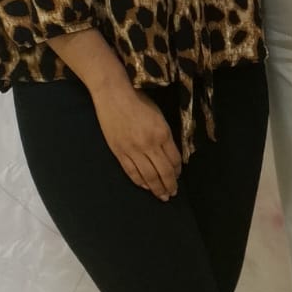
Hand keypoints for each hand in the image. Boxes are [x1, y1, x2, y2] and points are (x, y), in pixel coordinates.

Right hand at [90, 82, 181, 200]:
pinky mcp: (119, 152)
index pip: (175, 159)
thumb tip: (169, 153)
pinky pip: (132, 172)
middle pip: (164, 172)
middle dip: (170, 185)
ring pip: (148, 176)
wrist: (113, 95)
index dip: (178, 171)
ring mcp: (133, 150)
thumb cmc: (138, 100)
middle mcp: (150, 144)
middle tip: (173, 194)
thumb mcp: (159, 115)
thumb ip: (165, 135)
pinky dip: (140, 182)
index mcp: (163, 133)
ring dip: (157, 189)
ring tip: (162, 196)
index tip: (178, 176)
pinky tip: (145, 187)